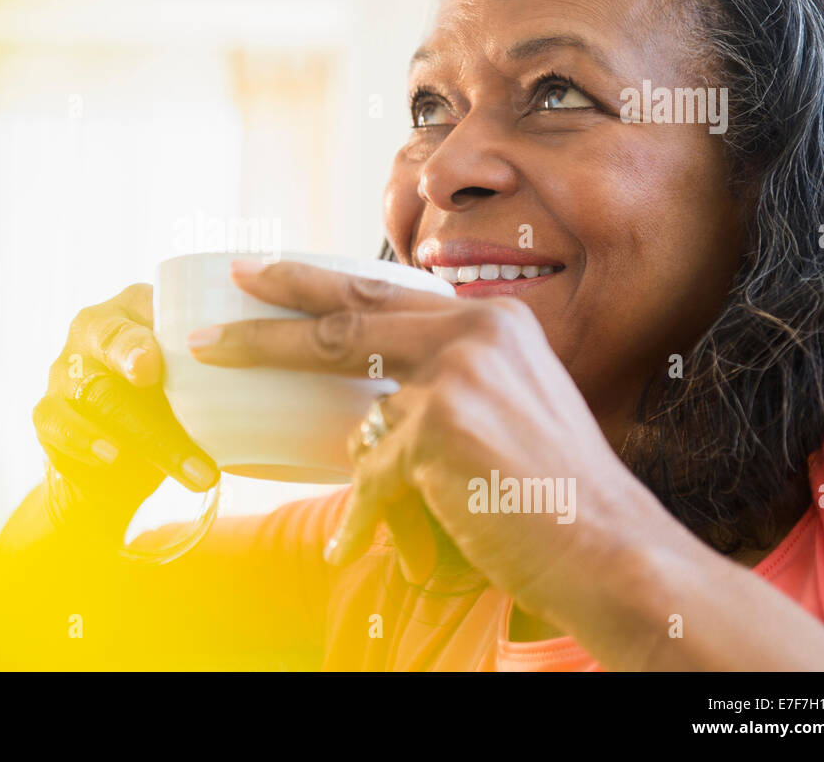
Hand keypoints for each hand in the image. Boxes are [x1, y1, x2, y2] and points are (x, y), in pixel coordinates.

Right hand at [34, 284, 219, 530]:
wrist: (117, 469)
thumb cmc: (167, 406)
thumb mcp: (192, 382)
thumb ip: (216, 367)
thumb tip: (278, 361)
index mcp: (131, 311)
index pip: (139, 306)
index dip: (151, 321)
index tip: (160, 351)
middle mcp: (91, 333)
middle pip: (107, 340)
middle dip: (130, 354)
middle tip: (151, 373)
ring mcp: (63, 372)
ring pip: (96, 393)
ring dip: (144, 433)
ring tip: (192, 468)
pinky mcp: (47, 414)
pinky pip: (58, 423)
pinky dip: (86, 440)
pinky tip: (114, 457)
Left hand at [187, 259, 658, 618]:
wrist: (610, 546)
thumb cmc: (554, 488)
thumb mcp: (506, 408)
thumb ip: (444, 388)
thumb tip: (367, 413)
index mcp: (490, 318)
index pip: (383, 291)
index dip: (316, 283)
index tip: (263, 276)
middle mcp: (475, 331)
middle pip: (346, 318)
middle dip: (268, 321)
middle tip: (213, 325)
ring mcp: (456, 374)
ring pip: (355, 408)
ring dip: (336, 447)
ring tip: (312, 473)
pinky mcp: (440, 427)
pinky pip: (372, 475)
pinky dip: (363, 514)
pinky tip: (354, 543)